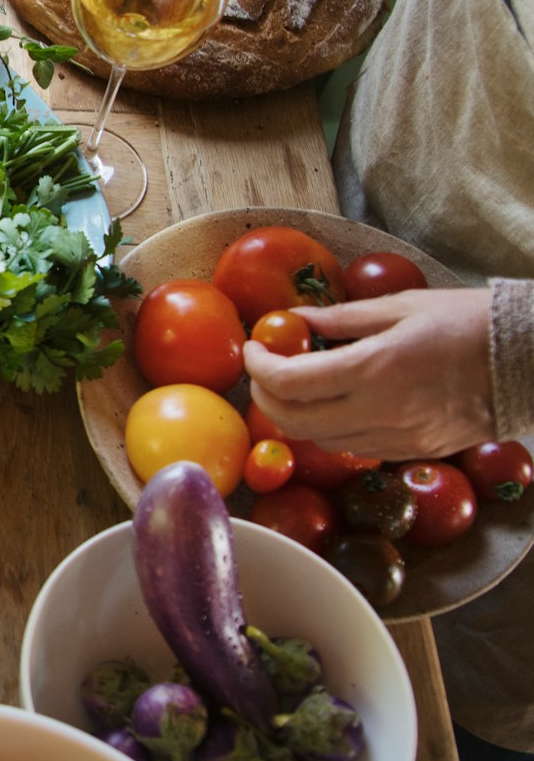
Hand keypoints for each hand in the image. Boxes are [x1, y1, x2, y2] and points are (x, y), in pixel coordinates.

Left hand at [243, 288, 494, 459]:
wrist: (529, 363)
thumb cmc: (469, 323)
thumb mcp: (401, 307)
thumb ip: (341, 319)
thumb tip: (295, 320)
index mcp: (373, 370)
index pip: (289, 382)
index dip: (259, 366)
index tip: (254, 346)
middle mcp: (379, 412)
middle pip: (292, 422)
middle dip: (266, 396)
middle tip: (265, 369)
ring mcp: (396, 439)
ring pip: (319, 440)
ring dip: (295, 415)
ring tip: (297, 384)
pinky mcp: (412, 452)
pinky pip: (352, 448)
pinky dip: (329, 428)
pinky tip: (335, 402)